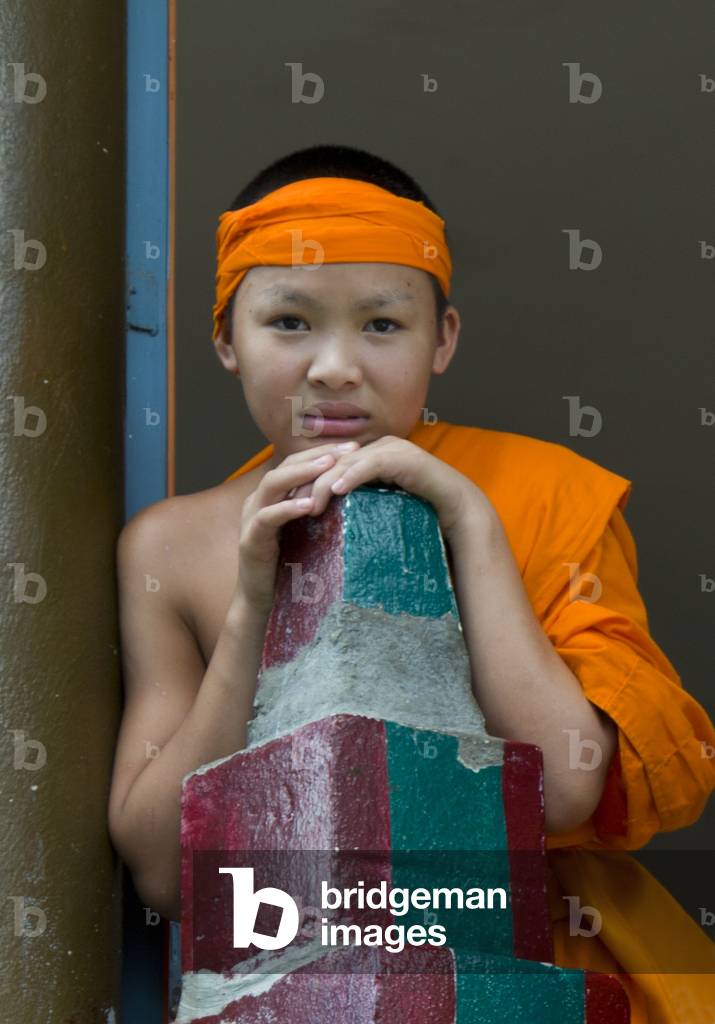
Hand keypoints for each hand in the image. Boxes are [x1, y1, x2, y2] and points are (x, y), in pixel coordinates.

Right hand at [236, 440, 359, 611]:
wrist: (262, 603)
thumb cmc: (288, 568)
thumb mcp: (307, 533)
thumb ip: (320, 513)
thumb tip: (356, 497)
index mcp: (271, 497)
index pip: (296, 463)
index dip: (323, 452)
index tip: (354, 448)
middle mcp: (258, 501)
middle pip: (285, 465)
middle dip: (317, 456)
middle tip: (347, 451)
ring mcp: (251, 519)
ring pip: (273, 484)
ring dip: (302, 473)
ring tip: (328, 466)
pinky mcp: (250, 540)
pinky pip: (267, 518)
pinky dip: (287, 508)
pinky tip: (308, 504)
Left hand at [290, 434, 485, 539]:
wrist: (457, 510)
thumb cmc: (419, 514)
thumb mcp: (379, 508)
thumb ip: (357, 507)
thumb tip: (327, 526)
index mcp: (368, 457)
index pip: (329, 466)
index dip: (307, 482)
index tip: (287, 504)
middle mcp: (377, 448)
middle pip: (332, 462)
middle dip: (309, 482)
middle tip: (289, 505)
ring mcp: (390, 449)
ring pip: (347, 463)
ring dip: (325, 483)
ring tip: (309, 505)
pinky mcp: (403, 457)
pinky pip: (371, 465)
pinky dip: (352, 477)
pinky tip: (337, 491)